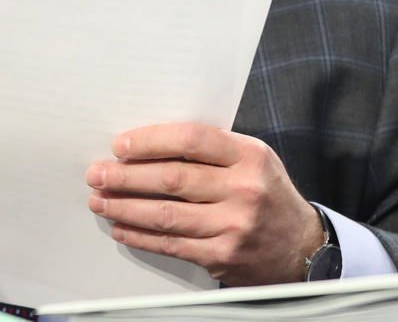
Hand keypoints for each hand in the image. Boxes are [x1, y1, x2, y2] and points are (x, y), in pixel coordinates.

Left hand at [85, 122, 323, 285]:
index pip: (191, 140)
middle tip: (97, 173)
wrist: (300, 247)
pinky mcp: (222, 256)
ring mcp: (233, 226)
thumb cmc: (267, 193)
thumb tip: (149, 144)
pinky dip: (140, 236)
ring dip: (125, 207)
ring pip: (166, 214)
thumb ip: (212, 149)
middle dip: (127, 176)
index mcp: (249, 156)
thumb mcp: (253, 159)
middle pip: (172, 178)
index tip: (120, 145)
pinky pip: (171, 244)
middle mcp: (243, 190)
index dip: (151, 141)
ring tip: (100, 200)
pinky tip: (121, 227)